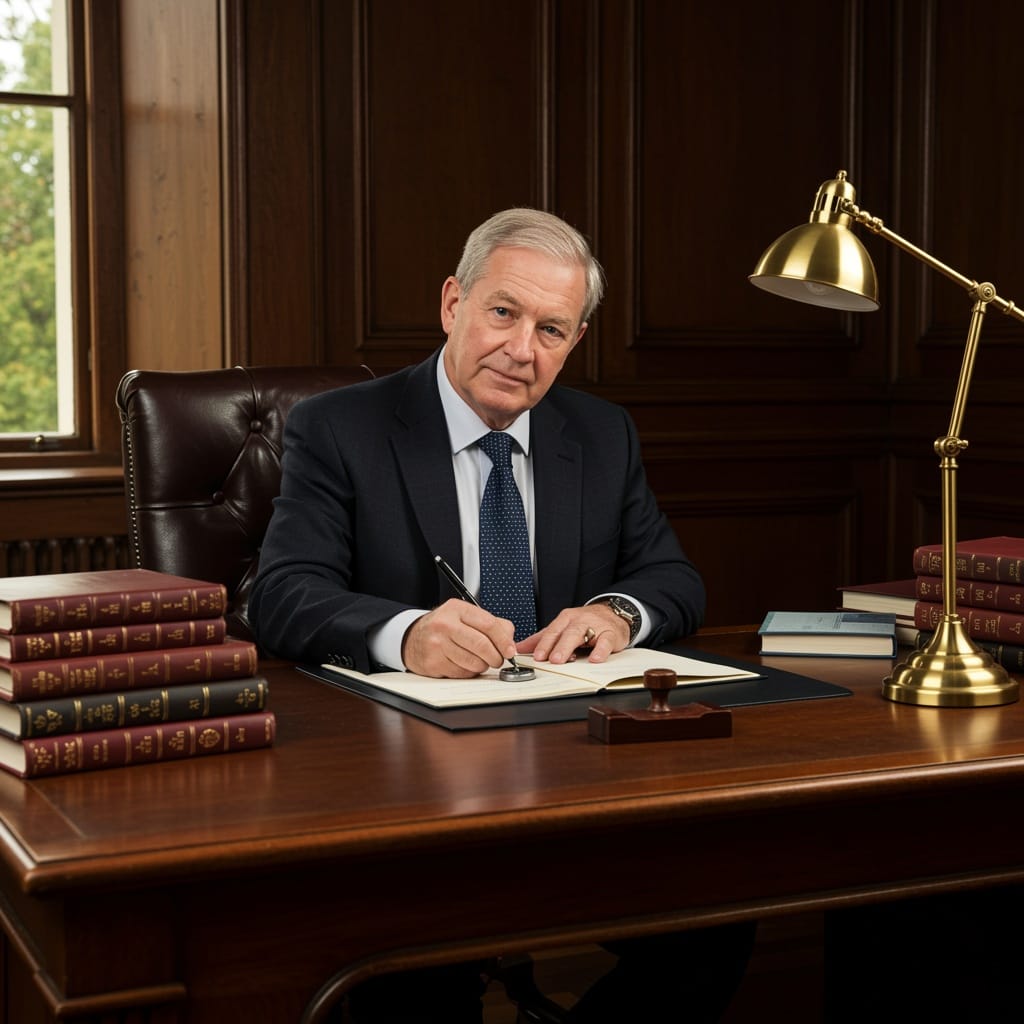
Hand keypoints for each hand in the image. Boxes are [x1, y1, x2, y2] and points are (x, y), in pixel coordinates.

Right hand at [401, 599, 516, 677]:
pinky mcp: (433, 663)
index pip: (489, 624)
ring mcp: (437, 644)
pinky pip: (462, 673)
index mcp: (457, 609)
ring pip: (474, 662)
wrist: (412, 638)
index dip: (504, 640)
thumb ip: (492, 624)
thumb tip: (510, 641)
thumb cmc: (444, 628)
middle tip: (498, 660)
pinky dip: (469, 672)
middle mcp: (445, 624)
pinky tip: (464, 664)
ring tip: (479, 661)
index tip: (510, 650)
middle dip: (496, 657)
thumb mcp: (465, 617)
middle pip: (482, 645)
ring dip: (483, 666)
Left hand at [517, 603, 628, 664]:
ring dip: (570, 647)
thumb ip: (542, 638)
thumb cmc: (586, 623)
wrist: (614, 613)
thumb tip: (520, 647)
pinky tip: (595, 659)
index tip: (536, 657)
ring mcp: (595, 626)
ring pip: (581, 634)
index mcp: (565, 619)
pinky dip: (600, 650)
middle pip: (565, 632)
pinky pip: (606, 641)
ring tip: (563, 660)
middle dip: (555, 646)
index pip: (552, 631)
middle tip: (549, 660)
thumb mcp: (563, 627)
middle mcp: (578, 620)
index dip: (543, 644)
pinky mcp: (611, 633)